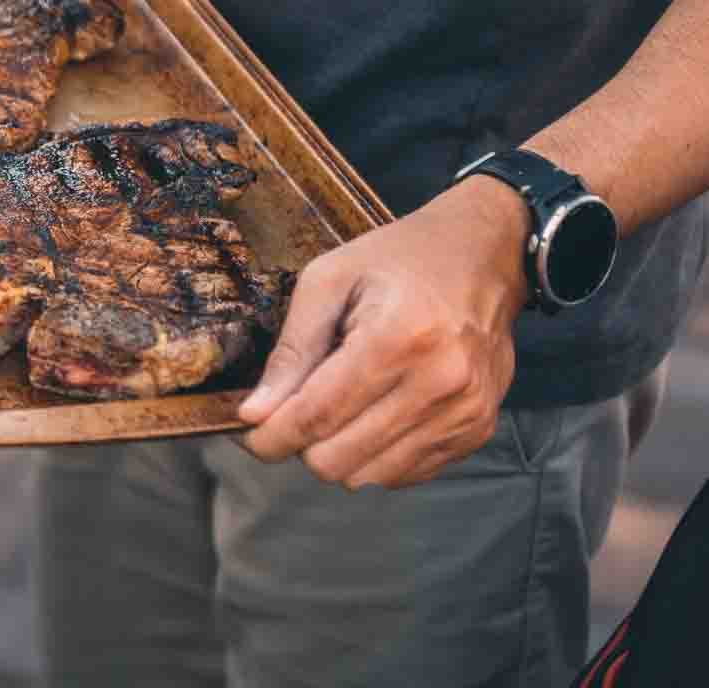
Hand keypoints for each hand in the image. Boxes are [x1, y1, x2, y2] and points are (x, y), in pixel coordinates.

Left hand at [237, 175, 527, 487]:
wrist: (486, 255)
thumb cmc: (399, 260)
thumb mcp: (328, 281)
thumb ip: (291, 350)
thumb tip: (254, 413)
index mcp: (397, 339)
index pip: (316, 417)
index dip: (269, 437)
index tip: (246, 434)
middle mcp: (439, 384)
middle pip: (338, 459)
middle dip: (300, 443)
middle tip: (293, 409)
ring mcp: (464, 413)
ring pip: (369, 476)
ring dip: (337, 451)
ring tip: (338, 405)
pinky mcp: (477, 430)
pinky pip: (404, 474)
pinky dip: (375, 455)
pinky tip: (373, 412)